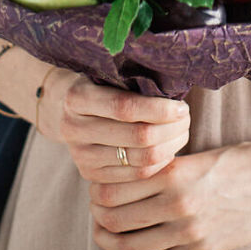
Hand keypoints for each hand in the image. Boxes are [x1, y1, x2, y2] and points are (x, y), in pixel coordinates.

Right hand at [37, 73, 190, 184]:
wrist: (64, 107)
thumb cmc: (99, 82)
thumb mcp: (109, 73)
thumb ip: (134, 80)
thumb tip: (177, 89)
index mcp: (77, 97)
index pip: (126, 108)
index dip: (159, 109)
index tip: (181, 106)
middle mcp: (73, 129)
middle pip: (138, 137)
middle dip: (171, 128)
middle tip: (186, 118)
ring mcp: (80, 156)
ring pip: (141, 160)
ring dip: (170, 147)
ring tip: (182, 132)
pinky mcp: (91, 175)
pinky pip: (137, 176)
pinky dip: (160, 164)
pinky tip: (168, 149)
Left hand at [89, 140, 250, 249]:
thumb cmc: (241, 159)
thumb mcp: (198, 152)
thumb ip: (164, 164)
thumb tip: (127, 167)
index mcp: (174, 174)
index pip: (114, 187)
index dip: (97, 186)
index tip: (96, 181)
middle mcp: (177, 205)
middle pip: (114, 217)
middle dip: (97, 212)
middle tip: (96, 204)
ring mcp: (188, 233)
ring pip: (129, 246)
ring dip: (110, 239)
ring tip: (106, 229)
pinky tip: (129, 249)